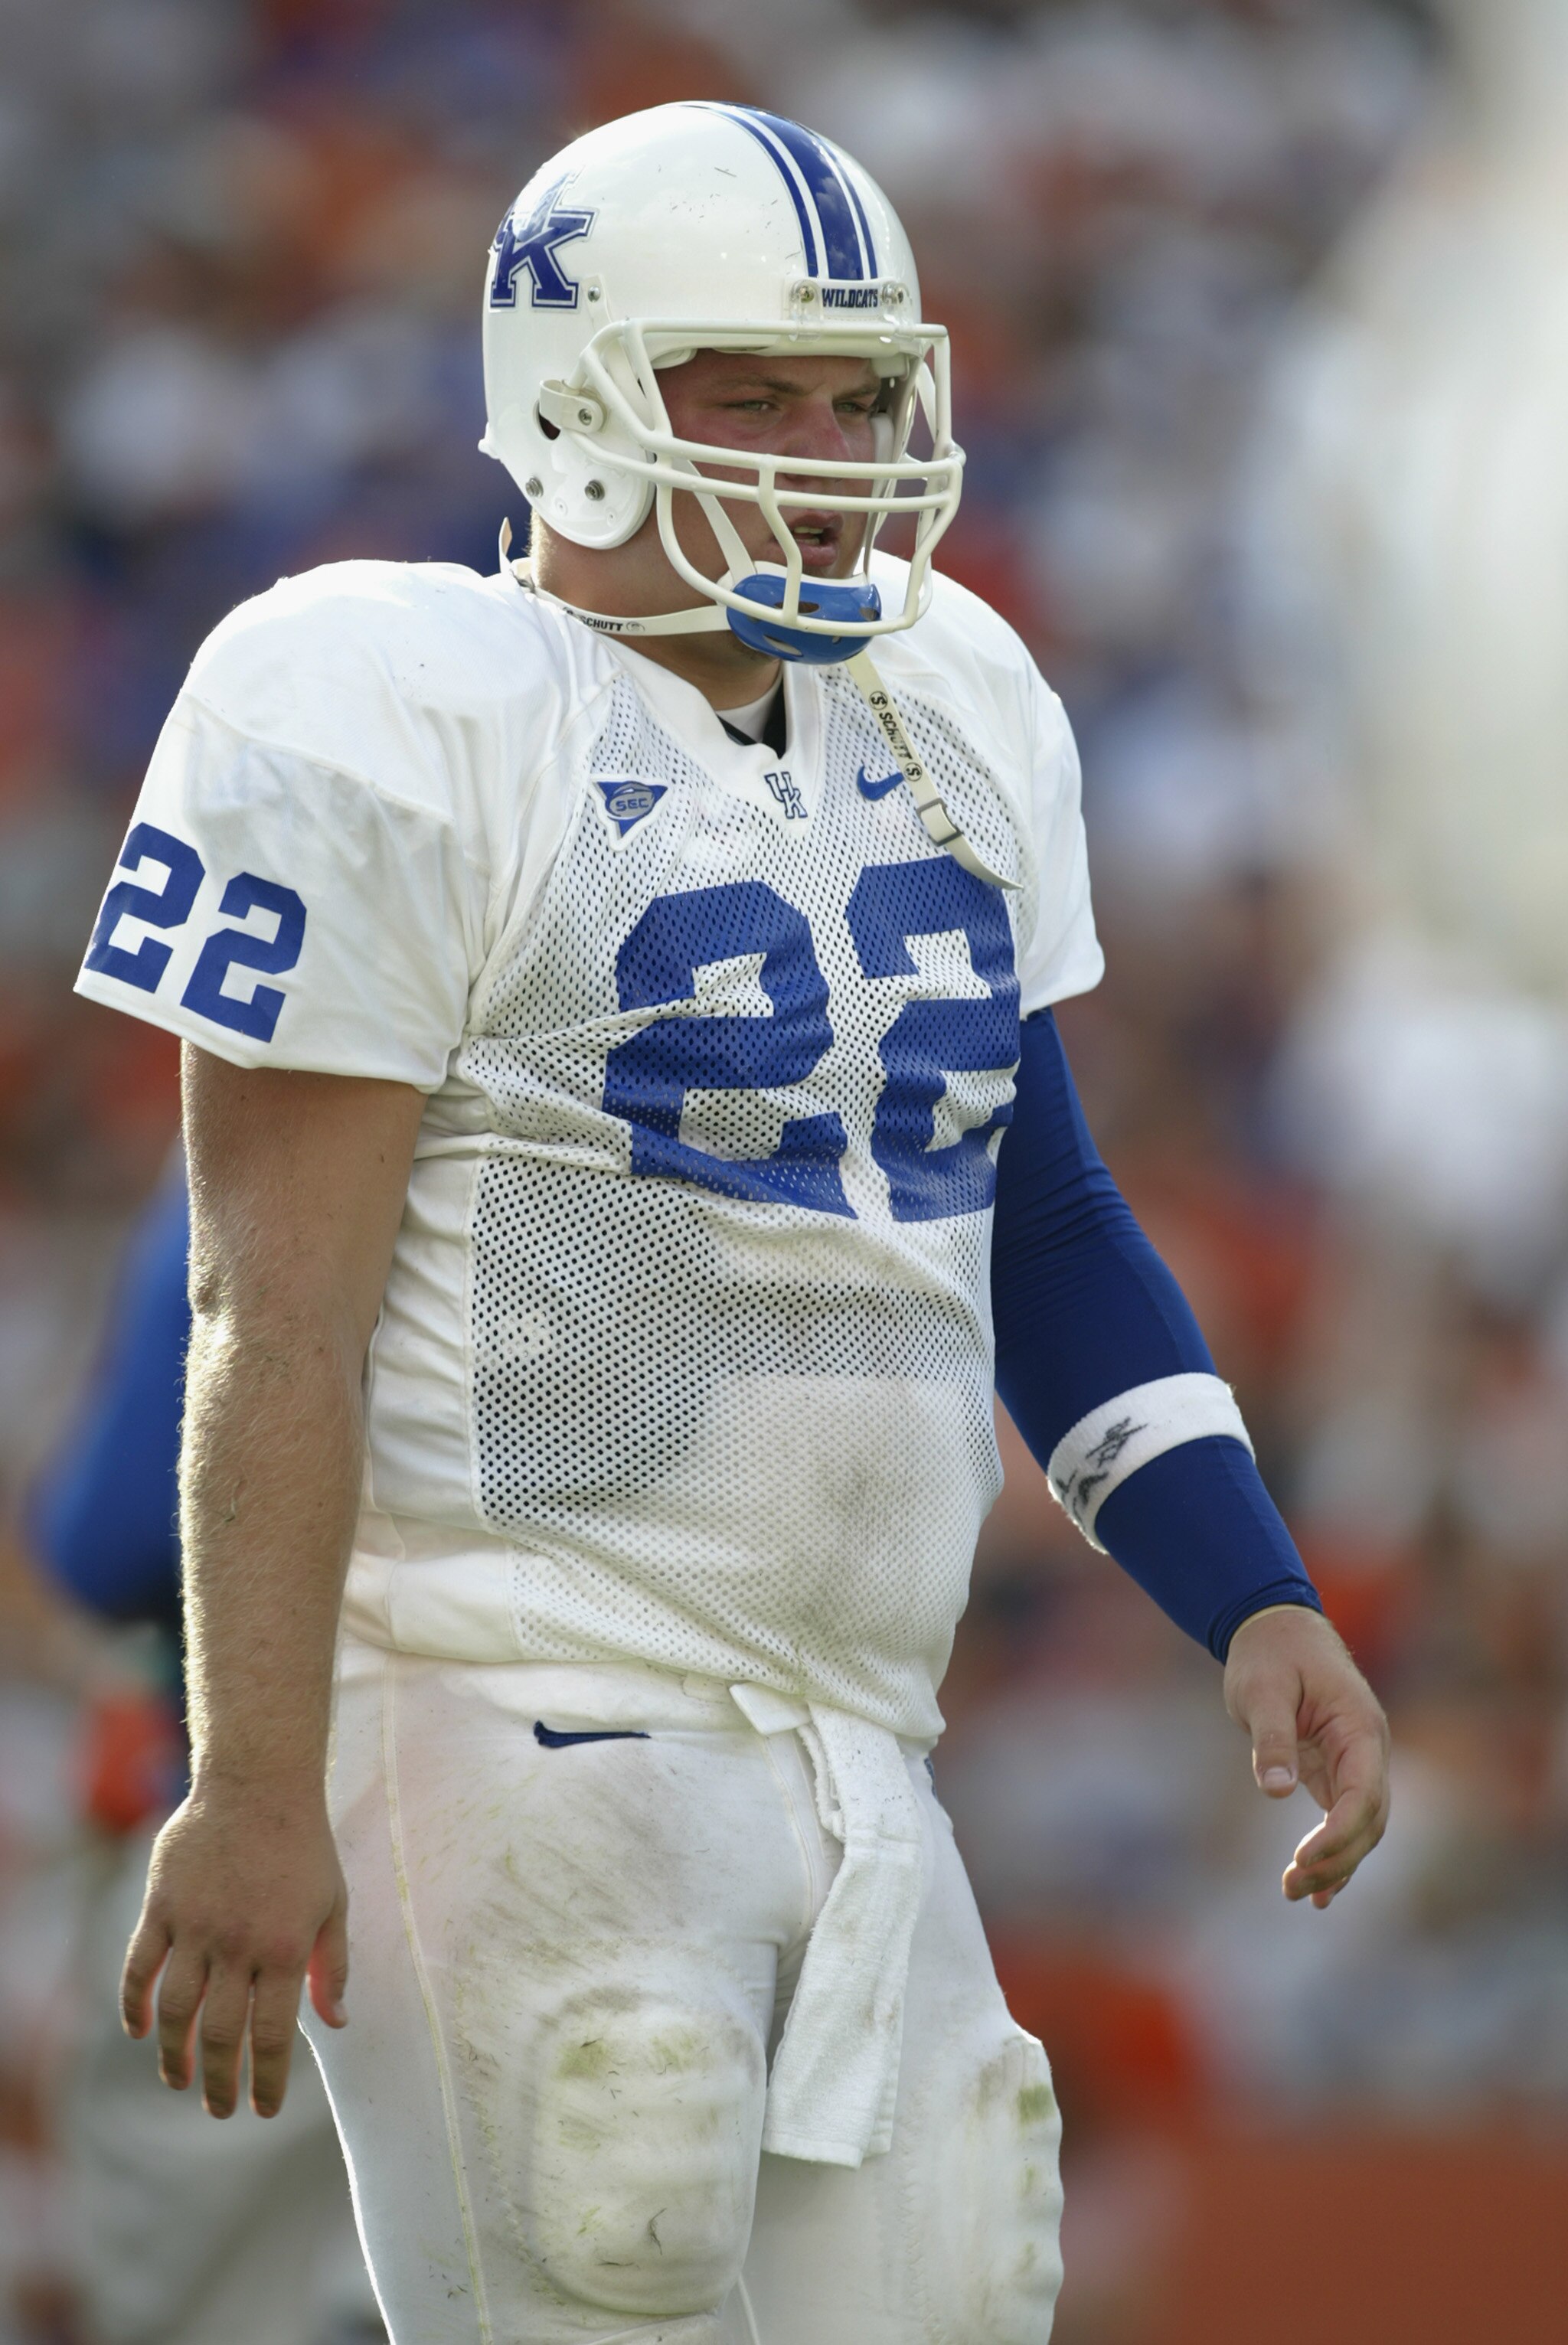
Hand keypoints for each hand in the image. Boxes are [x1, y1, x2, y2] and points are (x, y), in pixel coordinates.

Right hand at [120, 1782, 347, 2117]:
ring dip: (173, 2054)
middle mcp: (237, 1945)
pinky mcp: (162, 1907)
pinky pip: (139, 1967)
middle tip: (218, 2111)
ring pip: (175, 2010)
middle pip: (220, 2034)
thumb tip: (336, 2023)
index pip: (273, 2036)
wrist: (259, 1784)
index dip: (267, 2081)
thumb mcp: (334, 1904)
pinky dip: (132, 2004)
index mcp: (284, 1949)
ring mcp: (195, 1926)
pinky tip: (137, 2031)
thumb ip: (332, 1966)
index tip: (263, 2111)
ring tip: (178, 2081)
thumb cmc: (304, 1847)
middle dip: (219, 2082)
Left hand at [1223, 1605, 1389, 1908]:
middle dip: (1335, 1860)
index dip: (1337, 1833)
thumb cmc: (1270, 1654)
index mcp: (1359, 1727)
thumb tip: (1277, 1791)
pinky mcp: (1335, 1771)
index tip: (1302, 1858)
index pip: (1363, 1793)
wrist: (1274, 1629)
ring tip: (1293, 1894)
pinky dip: (1334, 1855)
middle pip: (1369, 1821)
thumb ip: (1272, 1738)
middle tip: (1291, 1887)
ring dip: (1334, 1865)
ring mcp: (1356, 1762)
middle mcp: (1368, 1750)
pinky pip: (1344, 1820)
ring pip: (1360, 1828)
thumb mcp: (1262, 1690)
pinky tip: (1318, 1894)